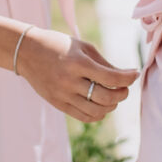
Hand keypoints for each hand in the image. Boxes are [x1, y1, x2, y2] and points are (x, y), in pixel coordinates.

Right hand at [17, 28, 139, 122]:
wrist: (27, 53)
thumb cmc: (58, 45)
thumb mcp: (82, 47)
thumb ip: (103, 63)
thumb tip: (124, 77)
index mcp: (78, 63)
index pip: (110, 77)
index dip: (127, 78)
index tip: (134, 74)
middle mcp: (70, 82)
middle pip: (106, 98)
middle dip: (122, 94)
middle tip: (125, 88)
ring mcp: (63, 95)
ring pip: (97, 111)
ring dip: (111, 106)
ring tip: (113, 96)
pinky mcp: (58, 104)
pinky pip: (84, 117)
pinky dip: (98, 114)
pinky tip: (101, 105)